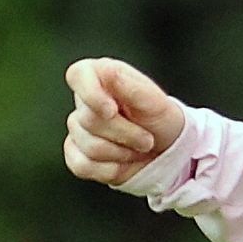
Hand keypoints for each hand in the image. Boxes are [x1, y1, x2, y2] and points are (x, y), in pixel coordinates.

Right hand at [62, 57, 180, 185]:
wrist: (166, 150)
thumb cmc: (160, 118)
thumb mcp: (153, 99)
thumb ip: (128, 85)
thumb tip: (106, 72)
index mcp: (101, 77)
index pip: (77, 75)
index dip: (90, 94)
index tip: (111, 111)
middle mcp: (85, 101)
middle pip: (89, 120)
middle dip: (125, 134)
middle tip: (146, 138)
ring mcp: (77, 129)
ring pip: (89, 147)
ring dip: (123, 153)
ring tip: (138, 148)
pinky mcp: (76, 154)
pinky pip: (82, 166)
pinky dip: (110, 169)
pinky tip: (123, 162)